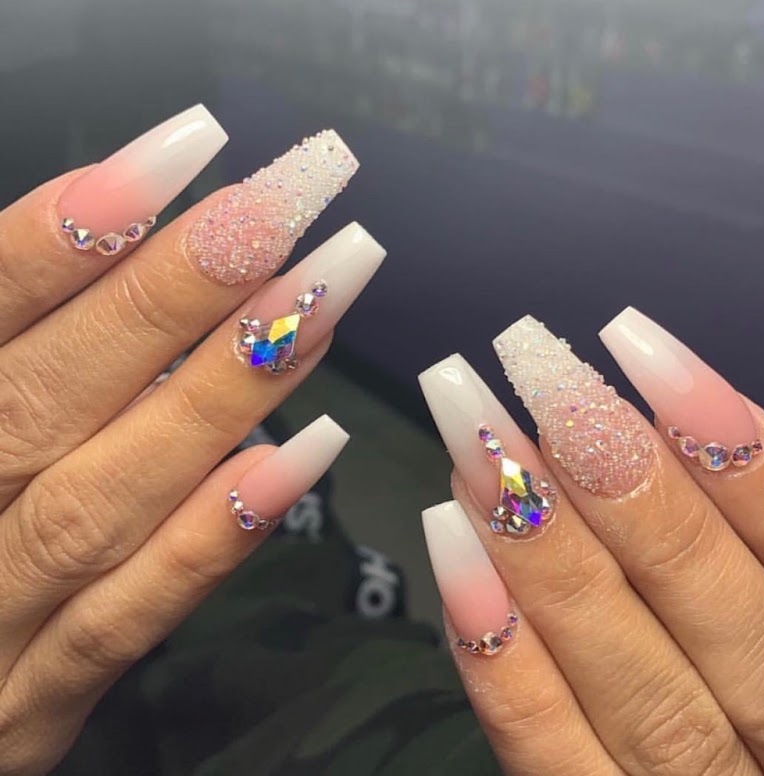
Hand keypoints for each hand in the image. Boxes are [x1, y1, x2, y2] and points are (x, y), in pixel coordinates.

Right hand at [0, 105, 383, 775]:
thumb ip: (34, 345)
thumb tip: (127, 246)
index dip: (72, 228)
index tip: (187, 149)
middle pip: (55, 388)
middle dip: (178, 290)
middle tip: (290, 203)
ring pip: (105, 493)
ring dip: (222, 392)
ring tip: (322, 297)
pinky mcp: (36, 696)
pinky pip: (129, 618)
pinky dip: (213, 536)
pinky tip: (305, 455)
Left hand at [420, 310, 763, 774]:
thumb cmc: (763, 670)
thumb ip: (744, 536)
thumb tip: (657, 424)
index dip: (724, 442)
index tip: (636, 342)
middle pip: (702, 596)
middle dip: (611, 472)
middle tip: (531, 369)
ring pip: (622, 669)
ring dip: (539, 543)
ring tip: (473, 438)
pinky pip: (550, 750)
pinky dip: (501, 650)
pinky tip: (452, 545)